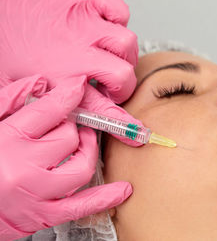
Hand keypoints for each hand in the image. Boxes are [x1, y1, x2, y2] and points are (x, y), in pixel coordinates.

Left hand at [0, 0, 142, 145]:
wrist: (5, 13)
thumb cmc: (13, 52)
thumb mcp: (23, 91)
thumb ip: (48, 110)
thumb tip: (71, 129)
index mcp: (60, 80)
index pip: (99, 108)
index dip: (122, 125)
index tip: (138, 134)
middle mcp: (77, 54)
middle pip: (122, 74)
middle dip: (123, 87)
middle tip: (112, 88)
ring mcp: (85, 29)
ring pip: (126, 43)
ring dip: (126, 56)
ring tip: (113, 61)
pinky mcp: (88, 8)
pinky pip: (116, 8)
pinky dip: (120, 16)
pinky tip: (112, 28)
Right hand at [0, 75, 132, 239]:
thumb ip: (10, 100)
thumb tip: (40, 82)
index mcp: (9, 140)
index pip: (51, 110)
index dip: (69, 94)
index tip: (78, 86)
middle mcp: (25, 167)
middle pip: (70, 137)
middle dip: (73, 126)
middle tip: (69, 122)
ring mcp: (37, 193)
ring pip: (82, 166)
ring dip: (87, 151)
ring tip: (83, 143)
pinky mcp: (43, 215)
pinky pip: (81, 207)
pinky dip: (105, 198)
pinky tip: (123, 190)